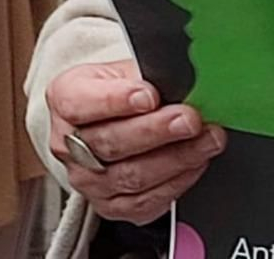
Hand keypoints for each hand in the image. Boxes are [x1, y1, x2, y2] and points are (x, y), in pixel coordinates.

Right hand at [46, 60, 225, 224]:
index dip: (115, 101)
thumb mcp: (130, 67)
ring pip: (130, 176)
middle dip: (156, 131)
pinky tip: (196, 163)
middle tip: (190, 120)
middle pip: (110, 143)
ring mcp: (88, 179)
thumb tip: (187, 79)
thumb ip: (151, 74)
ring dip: (176, 158)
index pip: (81, 103)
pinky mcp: (110, 205)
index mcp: (66, 98)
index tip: (150, 96)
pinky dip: (176, 182)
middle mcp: (70, 144)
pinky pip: (143, 202)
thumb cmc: (125, 87)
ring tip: (207, 140)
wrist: (116, 115)